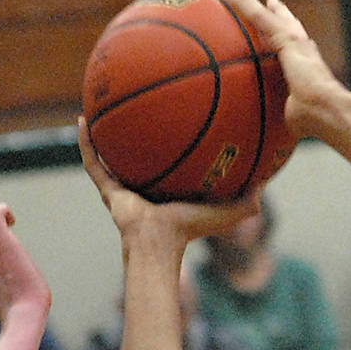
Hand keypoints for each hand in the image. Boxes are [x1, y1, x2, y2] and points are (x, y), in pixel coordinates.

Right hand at [78, 120, 259, 246]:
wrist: (159, 244)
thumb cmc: (190, 231)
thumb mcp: (224, 212)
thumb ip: (246, 201)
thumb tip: (267, 186)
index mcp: (167, 190)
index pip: (167, 163)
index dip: (167, 144)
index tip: (170, 119)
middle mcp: (142, 187)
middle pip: (137, 155)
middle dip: (135, 133)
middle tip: (135, 105)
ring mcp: (122, 188)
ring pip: (110, 155)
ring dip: (104, 133)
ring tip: (100, 105)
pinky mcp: (107, 189)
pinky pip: (93, 162)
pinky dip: (86, 143)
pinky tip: (82, 120)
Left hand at [215, 0, 343, 138]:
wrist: (327, 110)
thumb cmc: (313, 121)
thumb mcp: (293, 116)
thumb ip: (282, 116)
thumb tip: (268, 135)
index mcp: (305, 64)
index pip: (295, 45)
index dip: (289, 34)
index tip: (284, 28)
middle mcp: (301, 47)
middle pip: (283, 23)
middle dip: (274, 11)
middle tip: (267, 0)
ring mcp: (292, 40)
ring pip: (262, 14)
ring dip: (244, 0)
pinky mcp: (283, 37)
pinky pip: (256, 14)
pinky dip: (240, 2)